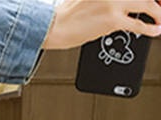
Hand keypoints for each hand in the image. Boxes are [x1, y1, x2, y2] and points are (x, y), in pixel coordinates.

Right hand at [43, 0, 160, 49]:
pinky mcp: (112, 19)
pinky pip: (139, 24)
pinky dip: (151, 27)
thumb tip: (126, 3)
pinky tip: (156, 29)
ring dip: (157, 12)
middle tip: (160, 6)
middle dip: (156, 1)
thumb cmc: (68, 14)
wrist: (55, 26)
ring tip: (160, 18)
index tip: (154, 0)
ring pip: (146, 4)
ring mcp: (113, 1)